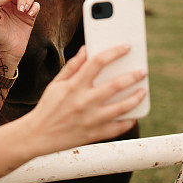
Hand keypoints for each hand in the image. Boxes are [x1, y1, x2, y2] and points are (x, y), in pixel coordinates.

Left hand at [0, 0, 39, 65]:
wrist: (7, 49)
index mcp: (2, 1)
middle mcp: (13, 3)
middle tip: (20, 9)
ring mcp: (22, 9)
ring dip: (29, 0)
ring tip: (24, 11)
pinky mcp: (31, 17)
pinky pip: (36, 5)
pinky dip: (34, 8)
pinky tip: (29, 15)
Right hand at [24, 45, 146, 157]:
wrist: (38, 136)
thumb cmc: (48, 107)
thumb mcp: (56, 84)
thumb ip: (72, 66)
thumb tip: (86, 50)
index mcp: (74, 86)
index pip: (98, 62)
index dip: (114, 52)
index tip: (126, 47)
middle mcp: (84, 102)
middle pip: (115, 84)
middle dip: (133, 76)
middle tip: (142, 71)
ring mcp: (91, 119)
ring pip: (122, 107)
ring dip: (136, 97)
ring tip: (143, 91)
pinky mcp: (95, 134)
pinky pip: (118, 127)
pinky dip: (129, 120)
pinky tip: (133, 113)